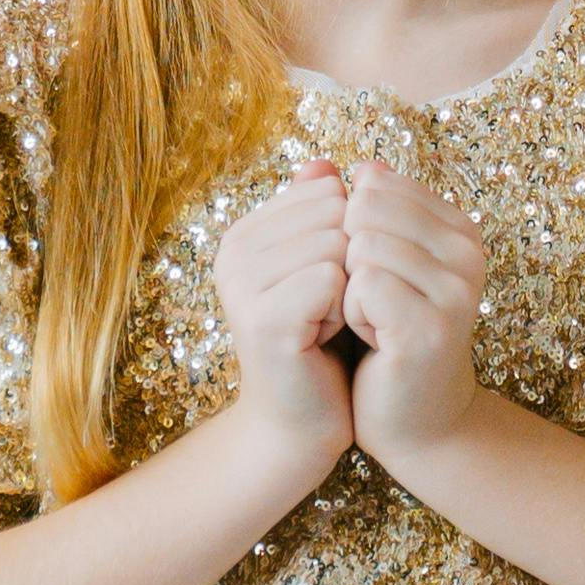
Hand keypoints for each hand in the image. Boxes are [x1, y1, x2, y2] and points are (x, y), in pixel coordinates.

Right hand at [212, 168, 354, 490]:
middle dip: (351, 261)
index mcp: (244, 233)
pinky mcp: (263, 318)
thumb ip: (321, 215)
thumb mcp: (324, 267)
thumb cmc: (321, 344)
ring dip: (349, 289)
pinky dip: (345, 311)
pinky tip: (322, 340)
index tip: (326, 285)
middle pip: (335, 212)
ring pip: (338, 244)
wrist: (302, 422)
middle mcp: (232, 252)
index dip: (347, 239)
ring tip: (323, 325)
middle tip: (327, 310)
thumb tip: (326, 163)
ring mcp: (242, 284)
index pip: (327, 191)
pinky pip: (333, 280)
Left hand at [341, 161, 488, 469]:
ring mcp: (455, 289)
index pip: (375, 185)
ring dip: (350, 291)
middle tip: (375, 304)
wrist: (414, 418)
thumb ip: (373, 211)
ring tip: (377, 323)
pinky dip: (351, 316)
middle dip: (350, 259)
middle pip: (365, 210)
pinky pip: (360, 286)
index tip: (379, 277)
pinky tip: (377, 342)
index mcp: (460, 228)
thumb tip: (360, 166)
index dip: (356, 232)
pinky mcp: (431, 326)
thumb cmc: (389, 335)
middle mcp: (468, 252)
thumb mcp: (382, 262)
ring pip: (360, 247)